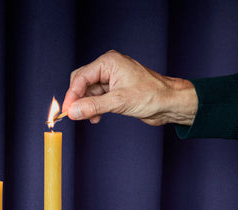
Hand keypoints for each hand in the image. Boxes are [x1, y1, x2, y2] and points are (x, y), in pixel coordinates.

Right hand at [62, 50, 197, 126]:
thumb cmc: (152, 96)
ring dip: (88, 106)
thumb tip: (74, 111)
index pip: (81, 77)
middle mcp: (109, 68)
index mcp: (108, 62)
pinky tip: (96, 118)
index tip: (67, 111)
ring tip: (91, 119)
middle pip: (82, 82)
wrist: (170, 103)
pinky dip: (95, 108)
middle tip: (76, 116)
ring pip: (90, 92)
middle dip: (79, 99)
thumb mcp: (119, 102)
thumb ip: (94, 106)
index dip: (72, 94)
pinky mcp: (117, 91)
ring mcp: (113, 79)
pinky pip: (99, 98)